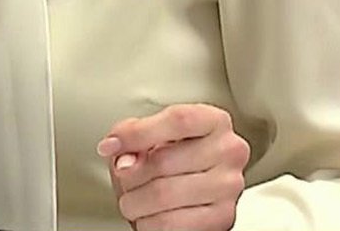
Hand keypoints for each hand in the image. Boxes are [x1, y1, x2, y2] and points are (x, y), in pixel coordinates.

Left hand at [97, 103, 249, 230]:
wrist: (192, 196)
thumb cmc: (170, 160)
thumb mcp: (149, 136)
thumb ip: (133, 135)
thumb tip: (122, 157)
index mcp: (213, 121)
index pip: (178, 120)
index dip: (138, 134)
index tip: (110, 146)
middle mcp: (229, 151)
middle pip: (163, 161)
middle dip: (130, 175)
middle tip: (124, 179)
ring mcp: (229, 185)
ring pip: (163, 194)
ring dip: (135, 202)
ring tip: (134, 200)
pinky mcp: (223, 217)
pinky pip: (171, 223)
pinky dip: (148, 223)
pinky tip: (149, 215)